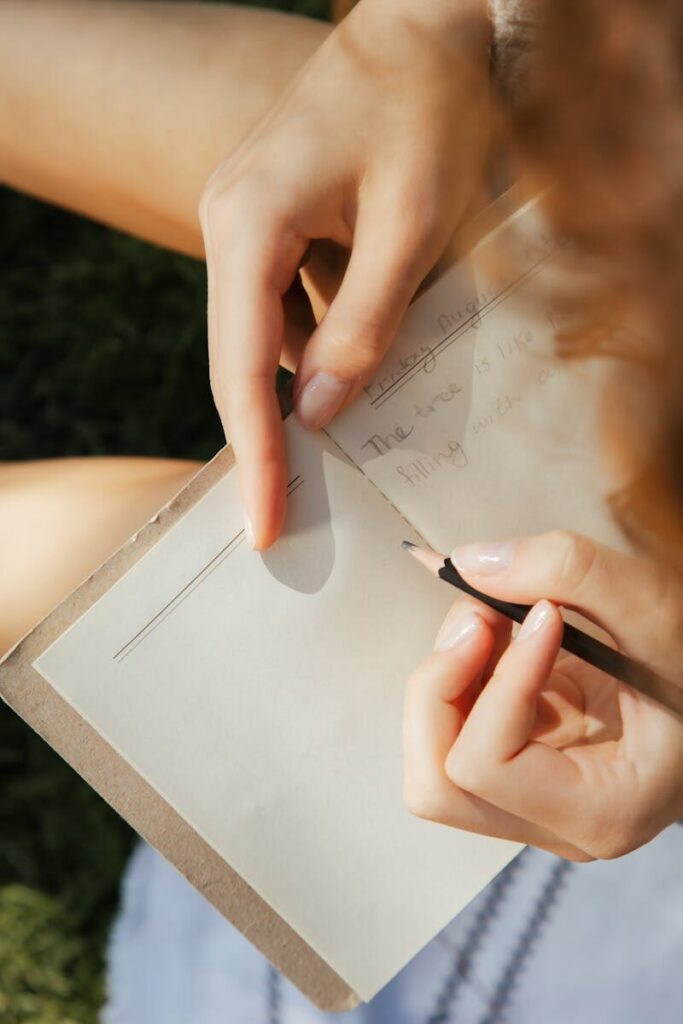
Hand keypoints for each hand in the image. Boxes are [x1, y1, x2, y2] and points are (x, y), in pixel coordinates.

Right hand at [199, 0, 491, 547]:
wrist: (426, 27)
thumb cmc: (428, 110)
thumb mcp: (411, 226)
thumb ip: (362, 327)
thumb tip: (313, 414)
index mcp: (248, 222)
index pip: (240, 365)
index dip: (253, 452)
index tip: (262, 521)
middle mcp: (229, 220)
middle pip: (236, 358)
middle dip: (260, 440)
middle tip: (277, 518)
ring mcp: (245, 217)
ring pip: (257, 335)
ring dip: (286, 397)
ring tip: (306, 472)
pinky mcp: (272, 217)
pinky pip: (279, 303)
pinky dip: (305, 351)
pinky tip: (335, 386)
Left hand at [403, 531, 682, 860]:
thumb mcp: (657, 608)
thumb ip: (573, 572)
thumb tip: (470, 563)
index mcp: (598, 813)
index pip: (485, 766)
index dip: (498, 680)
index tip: (545, 614)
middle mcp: (554, 823)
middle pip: (434, 781)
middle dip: (442, 685)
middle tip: (484, 613)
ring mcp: (530, 798)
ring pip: (431, 756)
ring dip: (447, 674)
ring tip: (495, 616)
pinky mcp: (517, 761)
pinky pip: (454, 725)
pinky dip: (462, 668)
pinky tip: (505, 631)